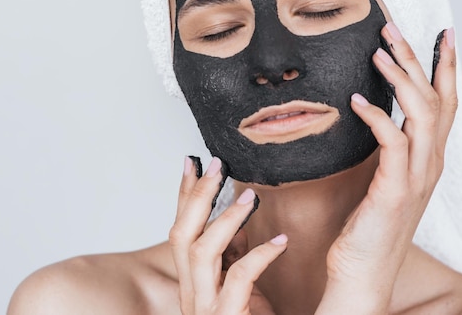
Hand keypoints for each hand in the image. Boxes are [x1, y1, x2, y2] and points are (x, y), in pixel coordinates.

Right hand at [169, 157, 287, 314]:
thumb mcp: (240, 287)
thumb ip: (232, 255)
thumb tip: (237, 220)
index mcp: (192, 281)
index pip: (180, 229)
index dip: (184, 194)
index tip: (192, 161)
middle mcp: (191, 293)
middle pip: (181, 236)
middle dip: (197, 196)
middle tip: (216, 164)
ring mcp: (205, 308)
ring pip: (201, 253)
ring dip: (225, 220)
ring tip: (250, 197)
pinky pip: (238, 279)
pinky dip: (259, 255)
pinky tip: (281, 242)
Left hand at [316, 25, 456, 313]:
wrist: (363, 270)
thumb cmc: (368, 224)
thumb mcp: (382, 178)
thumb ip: (386, 148)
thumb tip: (370, 111)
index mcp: (427, 159)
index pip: (444, 103)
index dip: (445, 68)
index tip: (440, 34)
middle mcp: (429, 164)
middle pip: (436, 99)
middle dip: (418, 59)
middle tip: (394, 27)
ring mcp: (415, 178)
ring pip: (422, 115)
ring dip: (401, 79)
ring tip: (378, 52)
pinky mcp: (394, 191)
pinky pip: (393, 144)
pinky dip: (378, 117)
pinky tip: (358, 99)